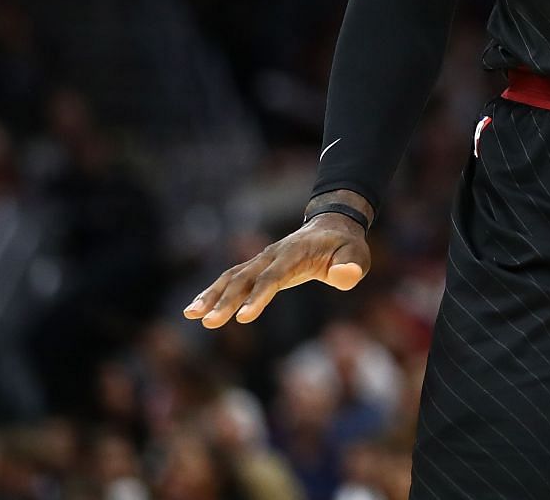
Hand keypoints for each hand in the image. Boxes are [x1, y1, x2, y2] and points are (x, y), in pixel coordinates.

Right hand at [182, 212, 370, 327]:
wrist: (332, 227)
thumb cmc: (346, 247)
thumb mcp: (357, 256)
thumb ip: (351, 267)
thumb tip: (346, 276)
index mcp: (295, 253)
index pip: (273, 278)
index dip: (258, 297)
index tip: (243, 319)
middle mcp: (272, 255)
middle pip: (245, 278)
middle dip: (226, 301)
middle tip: (209, 322)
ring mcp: (262, 260)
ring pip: (232, 277)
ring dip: (212, 295)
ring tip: (191, 315)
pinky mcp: (257, 267)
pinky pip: (231, 279)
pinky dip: (213, 292)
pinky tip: (195, 309)